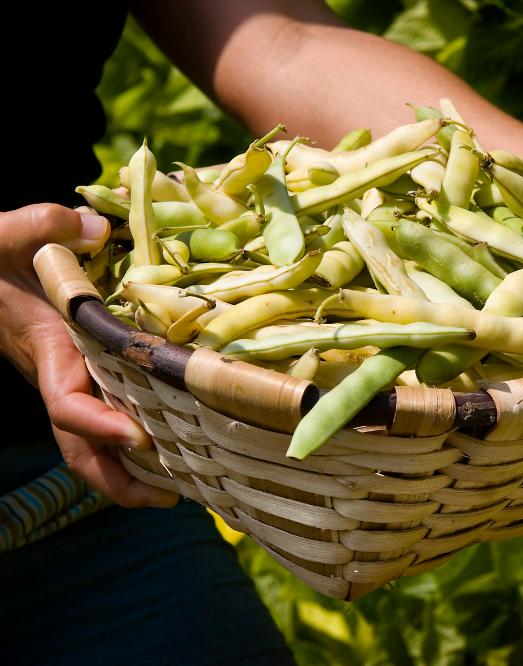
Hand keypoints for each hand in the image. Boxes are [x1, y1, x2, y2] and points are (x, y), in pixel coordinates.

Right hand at [0, 203, 177, 507]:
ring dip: (131, 472)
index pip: (67, 403)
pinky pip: (106, 422)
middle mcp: (61, 377)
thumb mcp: (11, 232)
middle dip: (119, 479)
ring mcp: (73, 382)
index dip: (100, 426)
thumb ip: (44, 224)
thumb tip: (94, 228)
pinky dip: (133, 445)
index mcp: (47, 351)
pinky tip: (175, 452)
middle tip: (172, 496)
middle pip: (82, 445)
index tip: (139, 437)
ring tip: (184, 489)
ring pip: (93, 443)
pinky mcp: (86, 377)